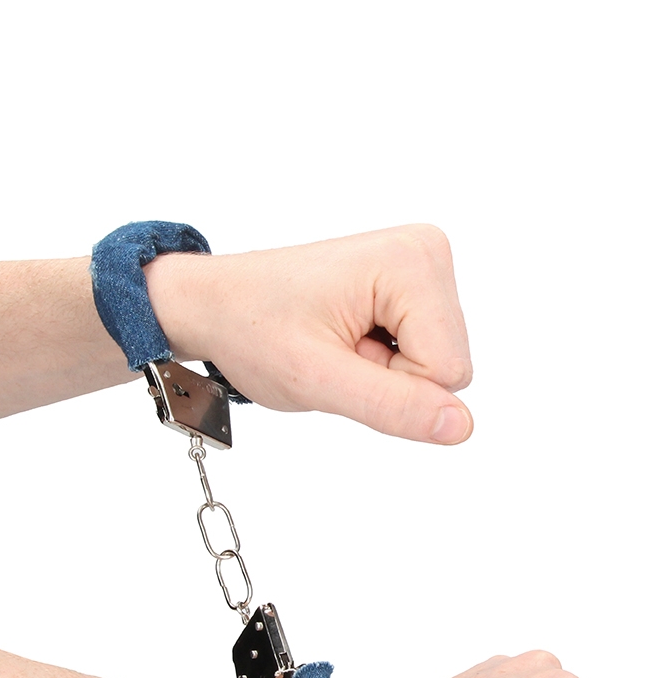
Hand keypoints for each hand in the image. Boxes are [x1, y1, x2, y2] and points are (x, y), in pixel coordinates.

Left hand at [144, 225, 472, 444]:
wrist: (217, 304)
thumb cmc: (253, 328)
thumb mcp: (317, 379)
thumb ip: (392, 405)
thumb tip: (460, 425)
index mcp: (411, 262)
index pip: (448, 371)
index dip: (392, 386)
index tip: (340, 357)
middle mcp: (426, 253)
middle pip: (449, 365)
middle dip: (390, 377)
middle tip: (336, 354)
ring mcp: (421, 267)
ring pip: (438, 364)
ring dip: (384, 370)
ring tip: (337, 345)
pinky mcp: (412, 286)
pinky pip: (423, 353)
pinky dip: (382, 360)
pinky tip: (346, 339)